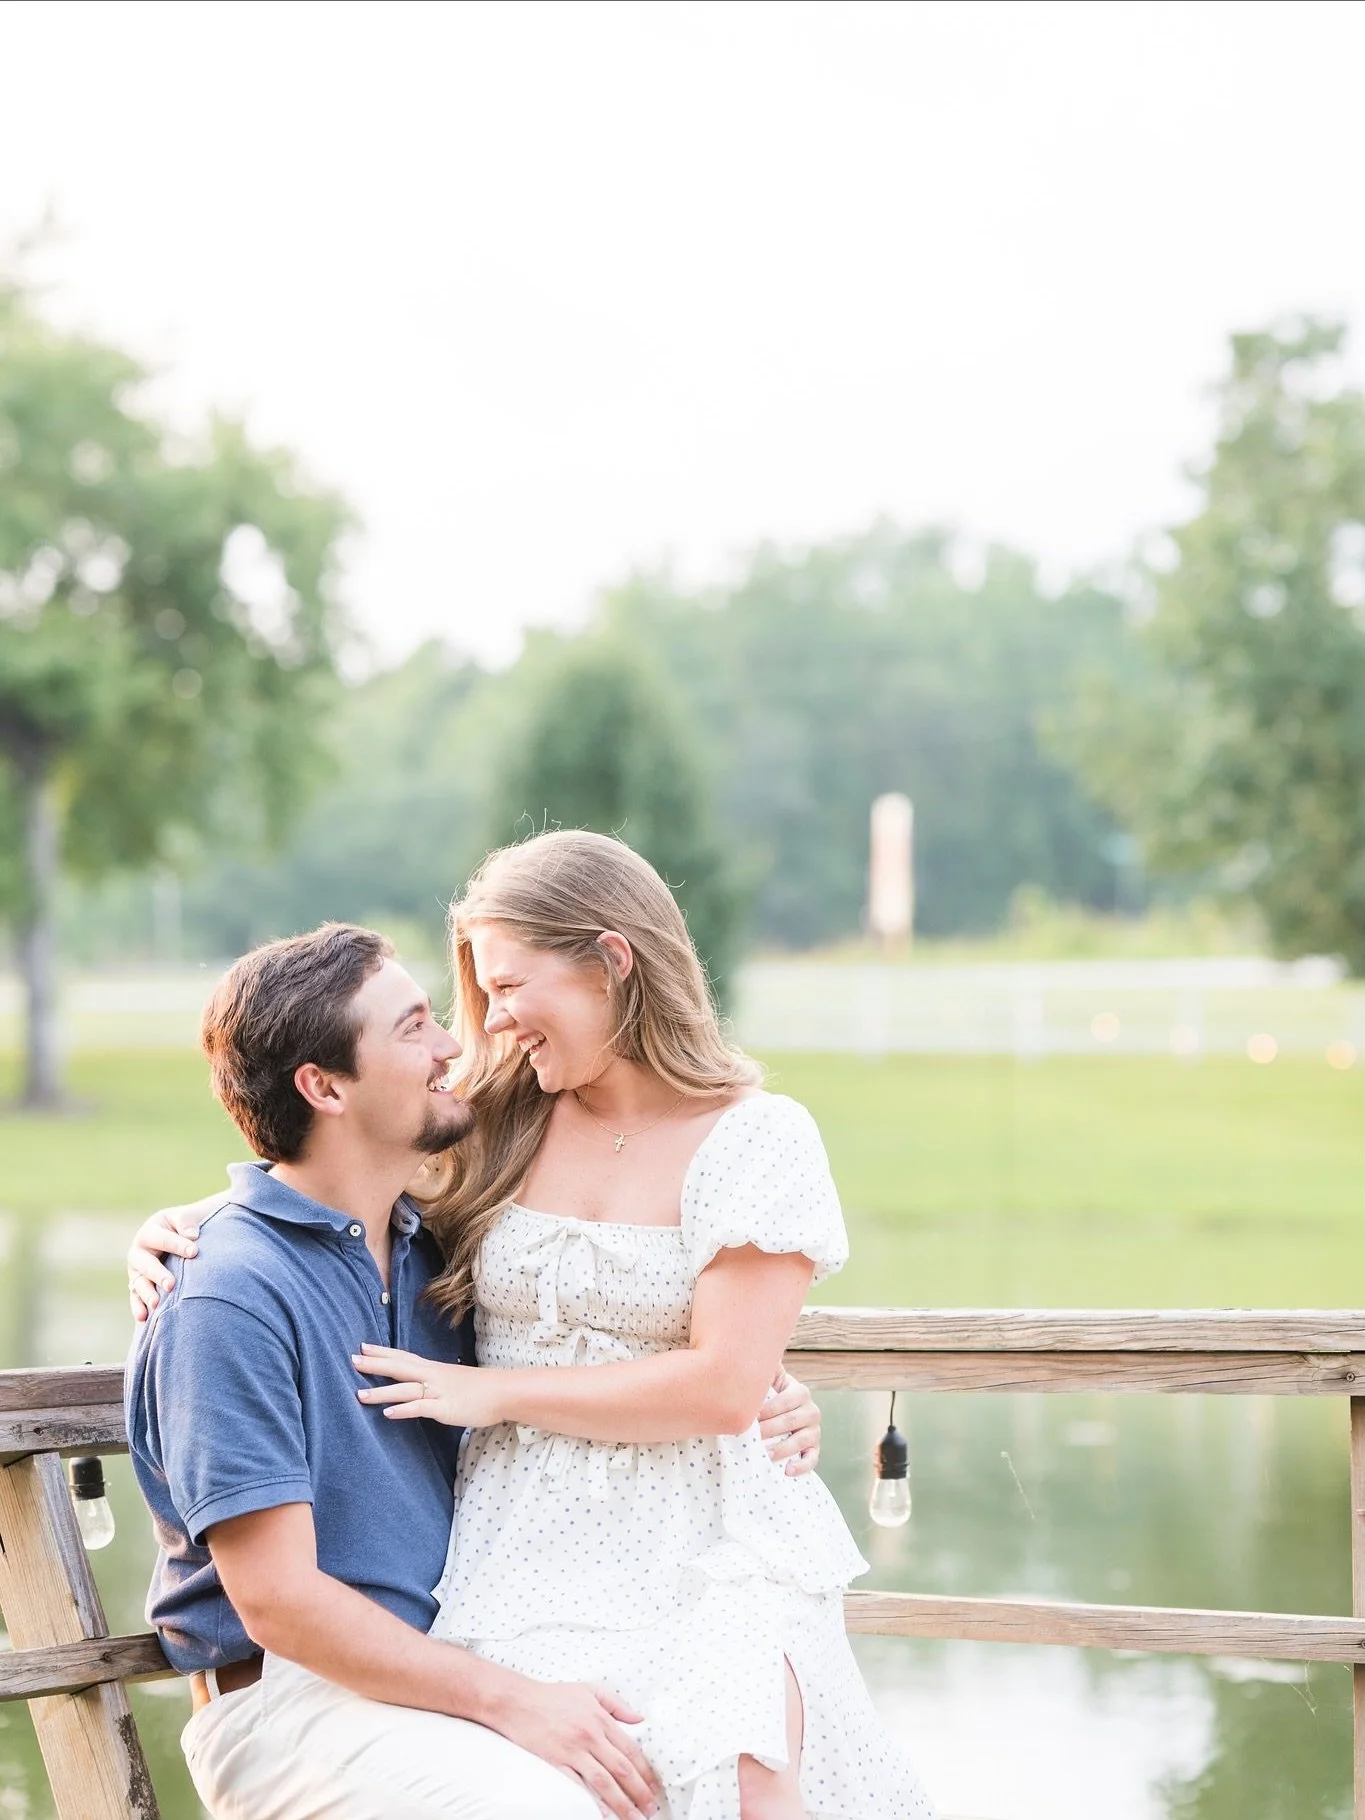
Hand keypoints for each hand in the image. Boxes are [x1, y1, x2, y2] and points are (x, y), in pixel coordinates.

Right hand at [127, 1202, 208, 1322]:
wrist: (186, 1236)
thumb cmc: (188, 1226)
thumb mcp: (187, 1217)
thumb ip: (187, 1222)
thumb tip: (192, 1236)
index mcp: (151, 1230)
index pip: (162, 1238)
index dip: (178, 1245)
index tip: (194, 1252)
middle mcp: (140, 1250)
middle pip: (145, 1263)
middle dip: (158, 1274)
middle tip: (171, 1284)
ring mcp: (137, 1269)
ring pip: (138, 1282)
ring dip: (146, 1293)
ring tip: (156, 1303)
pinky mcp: (139, 1285)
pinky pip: (136, 1297)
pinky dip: (138, 1307)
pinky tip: (144, 1317)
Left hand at [353, 1345, 504, 1426]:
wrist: (502, 1392)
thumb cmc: (478, 1387)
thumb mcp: (451, 1379)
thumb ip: (433, 1381)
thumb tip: (418, 1386)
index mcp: (432, 1368)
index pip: (403, 1357)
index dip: (382, 1352)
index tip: (362, 1346)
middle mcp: (432, 1376)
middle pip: (398, 1367)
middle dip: (374, 1364)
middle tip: (352, 1360)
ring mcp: (437, 1391)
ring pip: (405, 1389)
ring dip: (381, 1391)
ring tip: (359, 1395)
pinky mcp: (444, 1407)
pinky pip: (420, 1408)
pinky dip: (403, 1410)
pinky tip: (388, 1414)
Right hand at [487, 1675, 660, 1819]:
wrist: (518, 1701)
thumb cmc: (553, 1696)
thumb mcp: (589, 1690)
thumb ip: (616, 1704)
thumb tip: (639, 1719)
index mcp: (600, 1719)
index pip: (631, 1749)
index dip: (645, 1771)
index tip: (654, 1787)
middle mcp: (591, 1735)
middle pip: (622, 1769)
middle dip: (639, 1792)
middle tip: (650, 1809)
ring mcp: (573, 1750)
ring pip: (604, 1781)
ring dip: (622, 1803)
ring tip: (633, 1818)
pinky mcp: (556, 1762)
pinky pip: (578, 1786)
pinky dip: (592, 1802)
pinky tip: (603, 1815)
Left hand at [759, 1367, 820, 1475]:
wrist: (781, 1414)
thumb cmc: (769, 1395)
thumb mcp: (769, 1378)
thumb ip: (764, 1366)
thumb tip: (748, 1347)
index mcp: (800, 1392)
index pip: (786, 1400)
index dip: (767, 1409)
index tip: (750, 1416)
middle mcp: (811, 1410)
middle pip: (791, 1421)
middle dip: (769, 1429)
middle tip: (750, 1435)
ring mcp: (814, 1431)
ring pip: (802, 1440)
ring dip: (783, 1448)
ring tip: (765, 1453)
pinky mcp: (814, 1449)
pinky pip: (812, 1458)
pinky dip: (802, 1466)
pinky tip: (788, 1470)